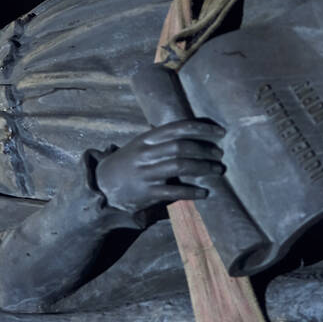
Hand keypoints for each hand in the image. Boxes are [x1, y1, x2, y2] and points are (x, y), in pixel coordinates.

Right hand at [94, 120, 225, 212]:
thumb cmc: (128, 162)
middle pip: (181, 146)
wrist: (103, 184)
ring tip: (217, 170)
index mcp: (147, 139)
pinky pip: (173, 191)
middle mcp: (146, 153)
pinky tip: (205, 193)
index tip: (220, 132)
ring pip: (180, 166)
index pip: (178, 128)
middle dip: (205, 149)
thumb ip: (162, 138)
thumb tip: (191, 129)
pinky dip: (191, 192)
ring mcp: (146, 172)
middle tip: (220, 154)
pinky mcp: (147, 192)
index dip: (201, 129)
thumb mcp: (141, 144)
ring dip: (203, 168)